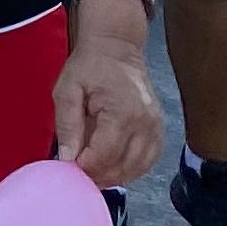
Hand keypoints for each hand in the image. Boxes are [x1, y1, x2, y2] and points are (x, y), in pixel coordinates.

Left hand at [53, 14, 164, 187]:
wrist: (116, 49)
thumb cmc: (89, 67)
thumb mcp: (67, 90)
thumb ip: (67, 124)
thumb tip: (67, 157)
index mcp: (122, 112)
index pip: (105, 155)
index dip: (86, 167)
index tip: (70, 167)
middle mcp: (145, 124)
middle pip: (123, 166)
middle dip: (99, 175)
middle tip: (79, 174)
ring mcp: (156, 128)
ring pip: (138, 168)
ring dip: (115, 176)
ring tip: (93, 172)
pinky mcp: (159, 130)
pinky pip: (148, 160)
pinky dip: (131, 169)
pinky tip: (114, 167)